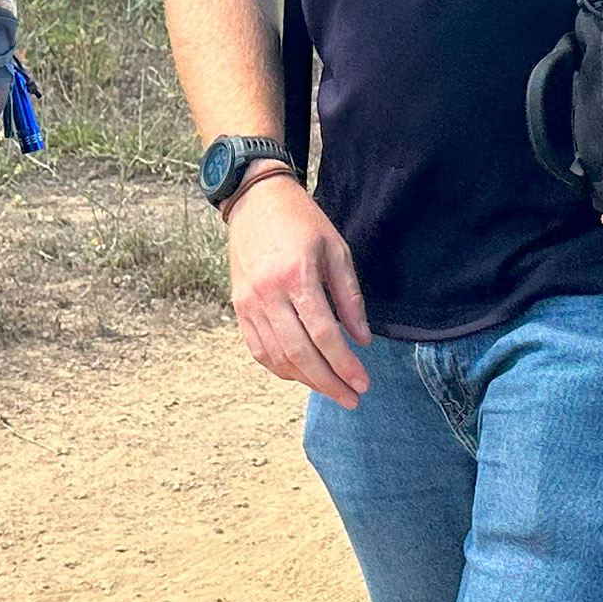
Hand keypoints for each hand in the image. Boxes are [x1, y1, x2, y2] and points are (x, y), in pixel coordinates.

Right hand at [224, 174, 372, 406]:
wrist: (255, 202)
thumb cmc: (302, 223)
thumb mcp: (336, 250)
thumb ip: (349, 297)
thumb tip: (362, 340)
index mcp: (297, 276)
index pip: (323, 333)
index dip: (344, 364)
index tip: (363, 383)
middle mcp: (268, 293)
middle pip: (299, 353)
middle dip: (328, 382)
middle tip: (351, 399)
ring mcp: (249, 303)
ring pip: (277, 357)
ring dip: (306, 380)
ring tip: (331, 390)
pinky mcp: (239, 307)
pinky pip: (259, 349)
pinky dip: (281, 368)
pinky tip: (302, 374)